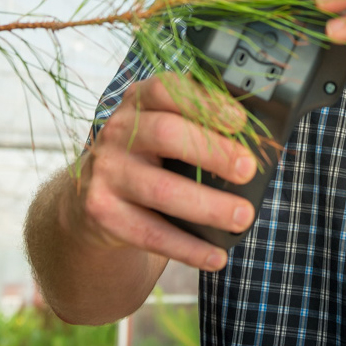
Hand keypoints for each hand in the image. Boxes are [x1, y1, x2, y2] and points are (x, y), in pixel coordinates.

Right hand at [68, 73, 256, 271]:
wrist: (90, 198)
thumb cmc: (145, 158)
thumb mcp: (160, 126)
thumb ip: (195, 120)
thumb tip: (254, 133)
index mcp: (138, 103)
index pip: (167, 89)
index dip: (205, 102)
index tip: (239, 120)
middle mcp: (117, 132)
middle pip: (166, 135)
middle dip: (214, 153)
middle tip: (248, 170)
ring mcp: (107, 172)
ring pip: (162, 190)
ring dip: (209, 206)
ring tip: (242, 216)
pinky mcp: (102, 211)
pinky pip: (150, 233)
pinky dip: (188, 247)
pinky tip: (216, 255)